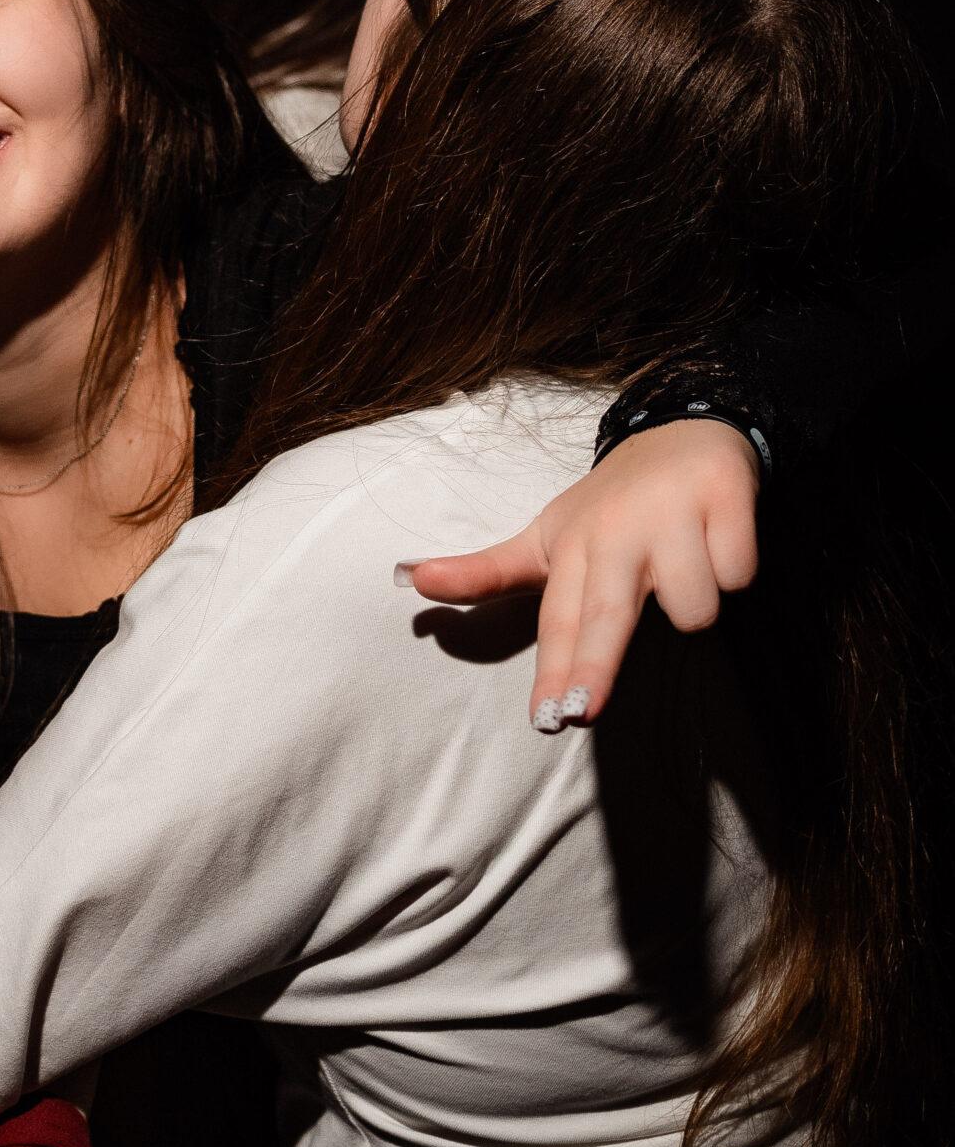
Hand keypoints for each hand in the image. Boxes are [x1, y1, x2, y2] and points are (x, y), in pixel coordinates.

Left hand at [402, 421, 760, 729]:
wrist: (680, 427)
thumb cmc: (609, 506)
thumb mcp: (545, 539)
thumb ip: (485, 572)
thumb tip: (408, 580)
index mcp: (573, 549)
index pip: (559, 622)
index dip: (555, 671)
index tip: (547, 720)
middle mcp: (617, 533)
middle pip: (606, 613)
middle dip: (593, 664)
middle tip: (581, 713)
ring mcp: (672, 513)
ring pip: (694, 607)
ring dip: (696, 603)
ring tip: (686, 568)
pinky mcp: (725, 496)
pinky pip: (738, 573)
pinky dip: (735, 570)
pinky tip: (717, 540)